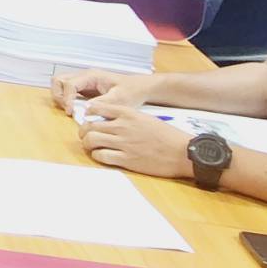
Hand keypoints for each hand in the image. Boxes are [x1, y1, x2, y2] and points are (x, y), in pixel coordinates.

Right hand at [50, 69, 154, 113]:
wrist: (140, 89)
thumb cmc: (132, 91)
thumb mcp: (120, 99)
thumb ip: (103, 103)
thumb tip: (86, 109)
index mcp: (92, 76)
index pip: (69, 84)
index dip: (67, 98)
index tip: (71, 112)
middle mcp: (84, 76)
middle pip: (59, 80)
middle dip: (59, 95)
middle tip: (68, 109)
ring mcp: (83, 82)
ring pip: (60, 84)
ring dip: (60, 96)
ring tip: (70, 109)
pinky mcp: (84, 88)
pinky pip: (68, 91)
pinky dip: (66, 99)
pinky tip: (76, 109)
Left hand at [79, 103, 193, 179]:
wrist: (183, 153)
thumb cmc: (166, 135)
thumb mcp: (145, 118)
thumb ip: (125, 118)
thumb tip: (107, 121)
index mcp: (128, 113)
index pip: (96, 107)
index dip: (87, 114)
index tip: (87, 119)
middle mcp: (122, 126)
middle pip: (89, 126)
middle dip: (83, 132)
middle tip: (86, 136)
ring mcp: (123, 143)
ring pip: (91, 140)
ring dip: (88, 144)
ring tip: (92, 147)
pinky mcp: (127, 160)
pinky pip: (101, 156)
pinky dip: (97, 156)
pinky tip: (102, 156)